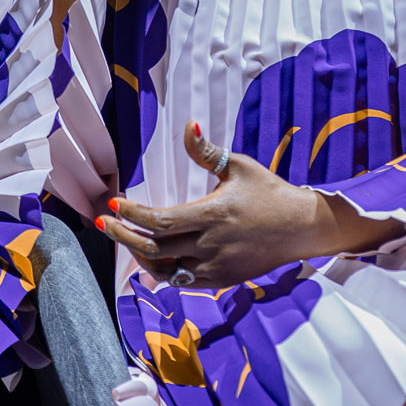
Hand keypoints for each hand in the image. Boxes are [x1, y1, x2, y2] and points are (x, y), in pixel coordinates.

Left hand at [99, 122, 402, 287]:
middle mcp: (211, 244)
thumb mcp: (240, 166)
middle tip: (103, 225)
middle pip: (155, 248)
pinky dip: (163, 271)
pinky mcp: (222, 280)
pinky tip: (151, 258)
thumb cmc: (270, 192)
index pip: (161, 220)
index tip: (114, 205)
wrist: (302, 229)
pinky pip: (184, 280)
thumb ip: (208, 152)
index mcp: (213, 214)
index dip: (133, 215)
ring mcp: (216, 266)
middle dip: (124, 236)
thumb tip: (189, 125)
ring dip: (140, 256)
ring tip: (125, 239)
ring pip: (166, 270)